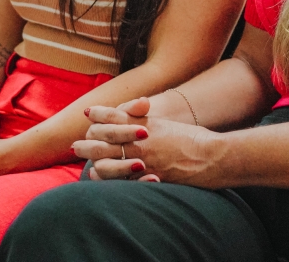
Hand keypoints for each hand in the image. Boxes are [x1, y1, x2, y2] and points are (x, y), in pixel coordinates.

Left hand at [74, 97, 223, 185]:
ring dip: (92, 160)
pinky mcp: (149, 177)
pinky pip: (121, 180)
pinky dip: (107, 178)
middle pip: (105, 138)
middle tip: (75, 145)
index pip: (115, 115)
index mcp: (147, 123)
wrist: (212, 156)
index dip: (99, 113)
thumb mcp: (167, 123)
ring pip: (108, 160)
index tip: (89, 113)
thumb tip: (133, 108)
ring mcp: (144, 160)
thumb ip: (146, 118)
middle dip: (88, 141)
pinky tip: (99, 177)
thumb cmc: (193, 138)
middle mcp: (142, 140)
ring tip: (83, 161)